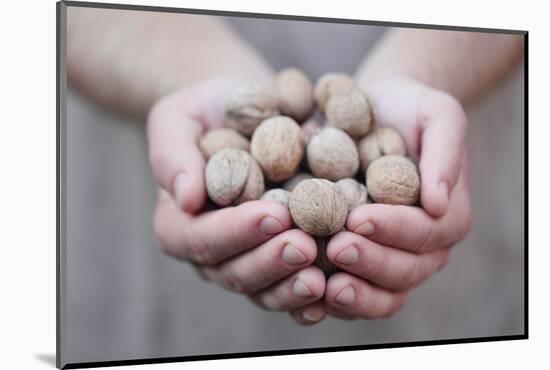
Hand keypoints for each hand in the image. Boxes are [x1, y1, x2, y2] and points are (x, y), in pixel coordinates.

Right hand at [147, 77, 326, 324]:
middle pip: (233, 272)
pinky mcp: (277, 261)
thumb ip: (173, 155)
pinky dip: (311, 297)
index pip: (200, 237)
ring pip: (264, 289)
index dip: (236, 232)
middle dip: (270, 262)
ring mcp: (245, 260)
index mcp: (178, 223)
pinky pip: (291, 286)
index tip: (274, 215)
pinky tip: (336, 290)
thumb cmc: (206, 110)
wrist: (244, 110)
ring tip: (323, 277)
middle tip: (305, 246)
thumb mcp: (177, 118)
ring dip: (292, 288)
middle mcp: (210, 251)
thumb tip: (185, 198)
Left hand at [322, 77, 471, 319]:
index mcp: (446, 215)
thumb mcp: (437, 114)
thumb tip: (438, 202)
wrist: (377, 113)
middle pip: (405, 270)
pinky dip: (334, 302)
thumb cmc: (408, 109)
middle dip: (370, 262)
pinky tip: (310, 295)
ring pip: (383, 294)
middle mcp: (424, 247)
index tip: (357, 218)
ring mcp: (393, 260)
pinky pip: (354, 293)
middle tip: (336, 248)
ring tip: (324, 286)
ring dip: (355, 294)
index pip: (425, 232)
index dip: (393, 229)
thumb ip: (445, 151)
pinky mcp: (362, 264)